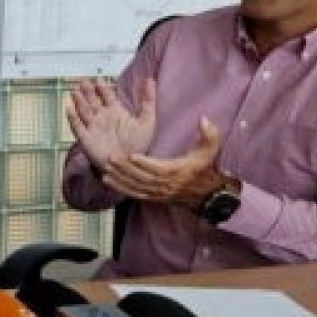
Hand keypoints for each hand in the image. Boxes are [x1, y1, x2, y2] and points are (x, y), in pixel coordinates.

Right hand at [67, 76, 156, 169]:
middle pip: (93, 101)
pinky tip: (69, 109)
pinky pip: (77, 127)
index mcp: (116, 112)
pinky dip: (73, 118)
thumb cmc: (138, 145)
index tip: (99, 79)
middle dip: (88, 91)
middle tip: (84, 81)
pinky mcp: (86, 138)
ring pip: (84, 111)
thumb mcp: (148, 121)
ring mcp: (93, 127)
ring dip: (79, 101)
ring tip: (75, 92)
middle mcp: (103, 118)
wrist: (128, 165)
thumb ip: (148, 100)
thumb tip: (150, 80)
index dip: (102, 87)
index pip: (107, 96)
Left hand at [102, 116, 224, 208]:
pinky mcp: (152, 197)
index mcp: (176, 171)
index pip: (157, 168)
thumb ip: (210, 135)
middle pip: (141, 177)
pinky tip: (107, 180)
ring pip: (135, 186)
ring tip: (106, 168)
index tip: (131, 155)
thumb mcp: (210, 151)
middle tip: (111, 158)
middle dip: (125, 168)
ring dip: (119, 178)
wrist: (205, 194)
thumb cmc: (204, 169)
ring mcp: (157, 192)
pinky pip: (134, 194)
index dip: (144, 162)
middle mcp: (164, 184)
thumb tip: (204, 120)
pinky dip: (120, 188)